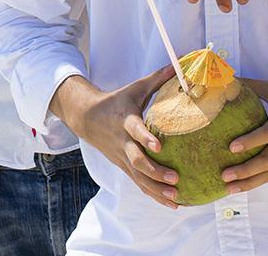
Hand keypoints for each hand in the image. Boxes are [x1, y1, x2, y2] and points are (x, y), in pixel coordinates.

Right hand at [66, 66, 180, 208]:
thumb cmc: (117, 101)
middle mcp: (123, 142)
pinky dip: (154, 195)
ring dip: (157, 190)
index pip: (136, 131)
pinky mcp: (124, 167)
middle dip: (156, 172)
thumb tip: (179, 62)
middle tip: (175, 178)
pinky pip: (139, 184)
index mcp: (126, 121)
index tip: (159, 146)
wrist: (88, 118)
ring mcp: (122, 158)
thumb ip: (158, 79)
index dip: (146, 138)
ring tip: (176, 198)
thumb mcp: (135, 88)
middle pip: (137, 161)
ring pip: (139, 178)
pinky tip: (172, 204)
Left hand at [219, 79, 267, 193]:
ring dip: (250, 182)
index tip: (231, 147)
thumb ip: (254, 86)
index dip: (250, 142)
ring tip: (230, 187)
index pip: (267, 135)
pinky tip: (246, 184)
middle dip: (245, 171)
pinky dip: (260, 180)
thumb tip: (229, 79)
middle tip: (224, 175)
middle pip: (267, 161)